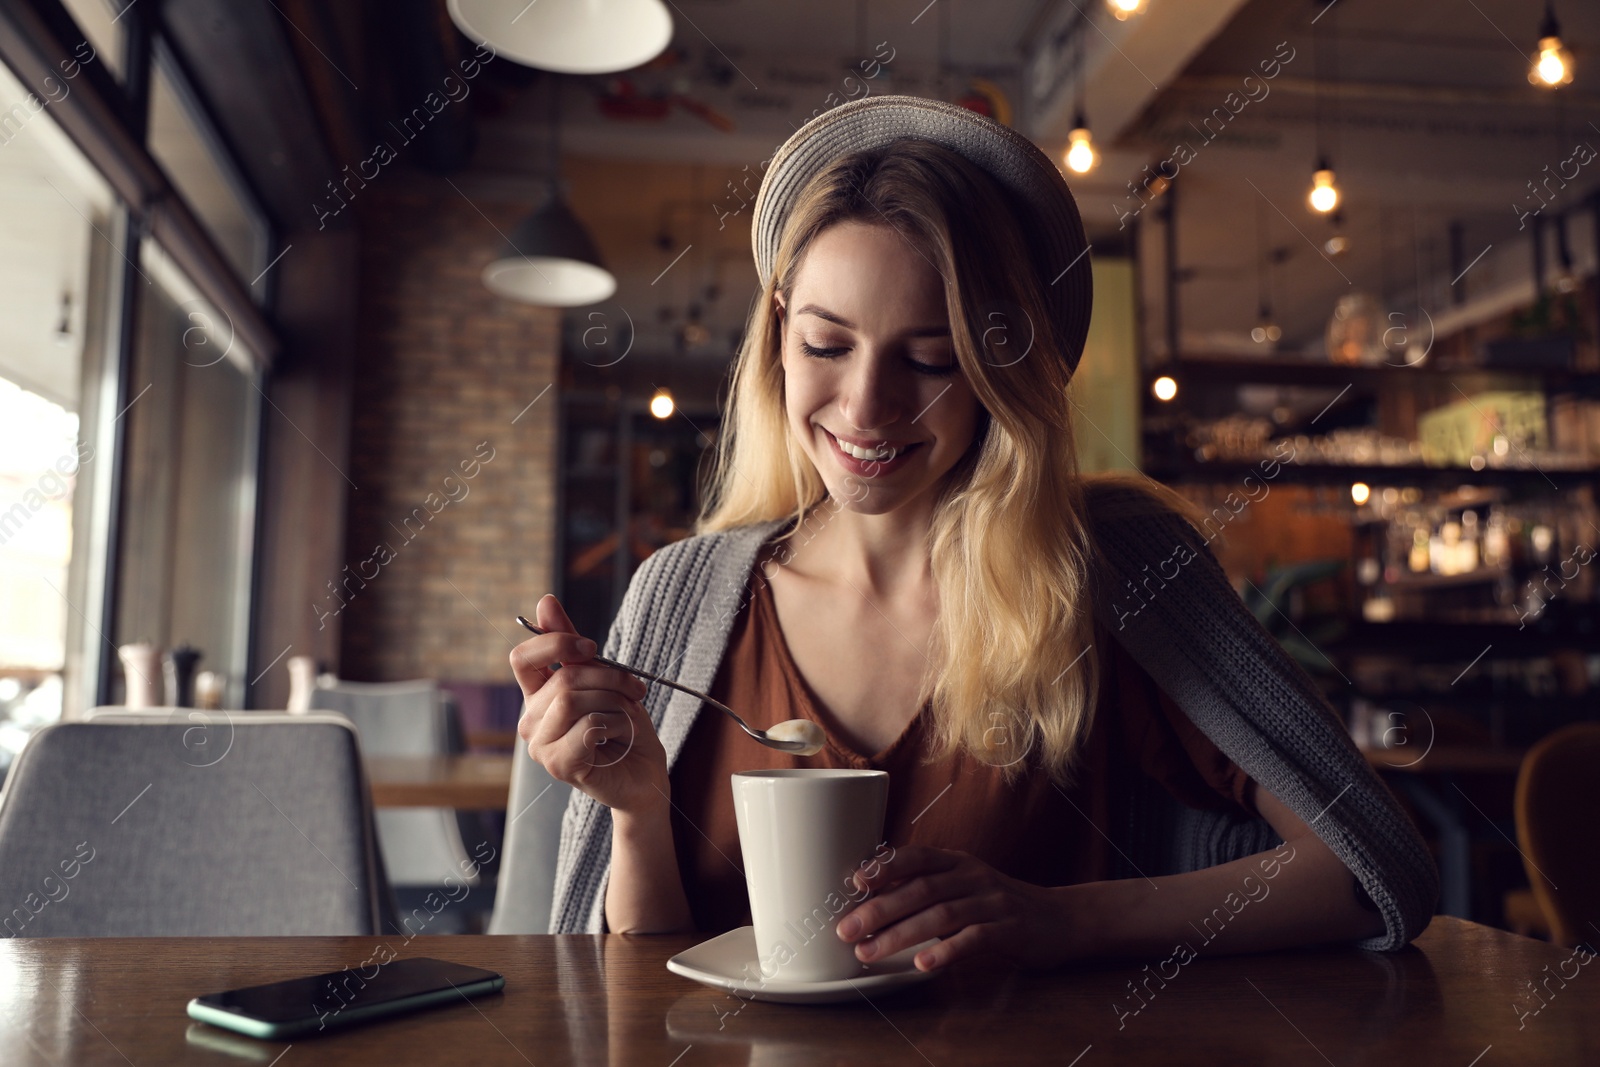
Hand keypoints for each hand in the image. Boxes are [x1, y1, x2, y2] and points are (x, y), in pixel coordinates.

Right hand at [511, 594, 667, 816]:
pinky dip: (616, 725)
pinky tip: (620, 738)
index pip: (522, 657)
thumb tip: (545, 601)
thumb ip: (572, 647)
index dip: (555, 643)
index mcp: (537, 697)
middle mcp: (531, 721)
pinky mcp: (558, 765)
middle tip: (635, 689)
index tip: (590, 647)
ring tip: (628, 716)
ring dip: (615, 702)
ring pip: (573, 700)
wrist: (644, 775)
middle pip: (562, 678)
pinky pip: (588, 726)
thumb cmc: (624, 729)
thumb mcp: (603, 679)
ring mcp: (540, 746)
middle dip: (609, 678)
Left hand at [835, 845, 1073, 971]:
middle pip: (921, 889)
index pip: (916, 856)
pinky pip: (974, 939)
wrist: (1058, 919)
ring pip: (942, 915)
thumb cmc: (997, 906)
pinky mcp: (1010, 929)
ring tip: (870, 952)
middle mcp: (973, 876)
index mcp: (957, 862)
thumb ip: (926, 890)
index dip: (884, 866)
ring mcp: (993, 902)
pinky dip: (946, 951)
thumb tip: (871, 900)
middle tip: (846, 930)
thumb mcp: (963, 887)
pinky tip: (922, 964)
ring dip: (901, 934)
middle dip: (879, 909)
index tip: (853, 882)